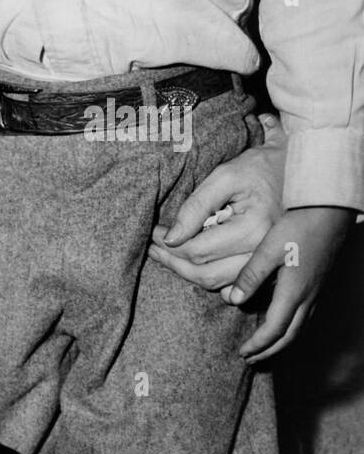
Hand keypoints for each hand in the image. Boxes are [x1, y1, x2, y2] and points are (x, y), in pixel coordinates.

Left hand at [147, 113, 285, 291]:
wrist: (301, 174)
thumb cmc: (261, 169)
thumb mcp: (226, 176)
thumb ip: (197, 206)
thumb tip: (171, 238)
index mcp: (254, 230)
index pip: (198, 250)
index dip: (169, 245)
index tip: (153, 234)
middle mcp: (265, 255)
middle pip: (207, 275)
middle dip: (174, 264)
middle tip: (153, 249)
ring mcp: (271, 268)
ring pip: (219, 284)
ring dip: (189, 273)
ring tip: (167, 256)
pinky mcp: (271, 270)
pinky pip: (235, 284)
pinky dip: (211, 277)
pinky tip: (194, 263)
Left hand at [231, 207, 354, 361]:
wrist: (329, 213)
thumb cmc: (298, 227)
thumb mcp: (268, 249)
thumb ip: (251, 275)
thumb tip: (233, 299)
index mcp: (294, 292)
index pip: (274, 330)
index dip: (258, 345)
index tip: (242, 354)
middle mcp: (307, 298)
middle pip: (289, 336)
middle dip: (269, 350)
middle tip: (251, 359)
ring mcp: (315, 292)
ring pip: (298, 328)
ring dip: (280, 341)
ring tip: (263, 347)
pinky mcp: (317, 284)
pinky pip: (304, 316)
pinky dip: (289, 328)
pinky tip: (280, 321)